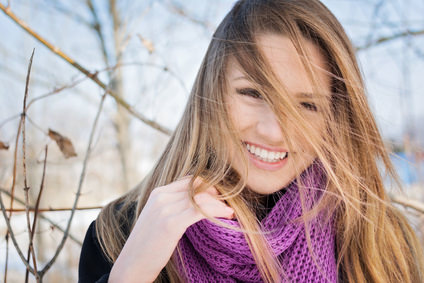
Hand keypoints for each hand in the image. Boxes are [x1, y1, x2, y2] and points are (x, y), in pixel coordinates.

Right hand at [108, 177, 233, 282]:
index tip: (219, 197)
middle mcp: (161, 197)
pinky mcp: (171, 223)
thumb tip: (196, 202)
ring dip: (220, 203)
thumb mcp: (158, 218)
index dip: (207, 186)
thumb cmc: (148, 245)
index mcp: (158, 193)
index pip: (189, 180)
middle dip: (216, 193)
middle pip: (197, 186)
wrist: (131, 265)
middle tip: (227, 204)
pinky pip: (201, 211)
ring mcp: (165, 209)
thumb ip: (173, 205)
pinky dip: (217, 211)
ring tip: (230, 211)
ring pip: (202, 197)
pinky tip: (227, 215)